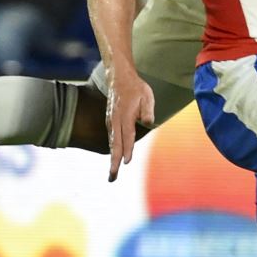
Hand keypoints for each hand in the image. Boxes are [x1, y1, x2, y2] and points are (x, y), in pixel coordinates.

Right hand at [106, 65, 154, 181]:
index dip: (127, 149)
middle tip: (112, 177)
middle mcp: (115, 121)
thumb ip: (147, 109)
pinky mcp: (110, 121)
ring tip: (112, 174)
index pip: (127, 135)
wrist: (119, 78)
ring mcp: (111, 121)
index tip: (126, 162)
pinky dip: (112, 150)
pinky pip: (111, 138)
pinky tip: (114, 158)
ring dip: (112, 159)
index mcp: (125, 115)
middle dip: (114, 162)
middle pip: (115, 144)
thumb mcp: (147, 95)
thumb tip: (147, 122)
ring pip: (111, 143)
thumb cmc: (136, 88)